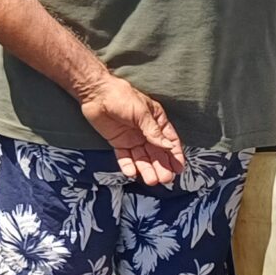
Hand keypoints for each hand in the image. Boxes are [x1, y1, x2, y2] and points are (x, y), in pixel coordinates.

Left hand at [77, 71, 184, 185]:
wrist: (96, 93)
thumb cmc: (122, 96)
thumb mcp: (141, 112)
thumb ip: (153, 131)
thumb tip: (168, 146)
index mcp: (156, 121)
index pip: (169, 140)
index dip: (175, 155)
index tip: (179, 169)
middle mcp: (146, 132)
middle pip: (157, 153)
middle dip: (162, 166)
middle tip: (165, 179)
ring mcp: (133, 139)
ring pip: (142, 158)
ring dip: (147, 169)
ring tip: (151, 181)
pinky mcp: (119, 143)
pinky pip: (125, 158)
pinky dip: (128, 166)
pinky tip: (132, 173)